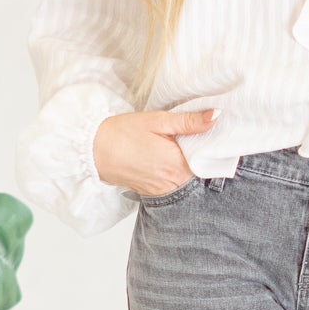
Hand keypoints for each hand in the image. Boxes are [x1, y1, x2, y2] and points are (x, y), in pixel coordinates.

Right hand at [95, 107, 218, 196]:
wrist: (92, 151)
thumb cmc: (122, 133)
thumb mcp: (157, 121)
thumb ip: (189, 121)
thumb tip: (215, 116)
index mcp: (178, 164)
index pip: (210, 158)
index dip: (211, 145)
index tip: (208, 132)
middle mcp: (174, 182)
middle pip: (201, 170)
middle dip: (200, 154)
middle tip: (191, 136)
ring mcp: (164, 190)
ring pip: (188, 178)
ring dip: (188, 164)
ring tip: (175, 147)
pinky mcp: (154, 193)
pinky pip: (175, 184)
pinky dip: (175, 173)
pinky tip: (165, 158)